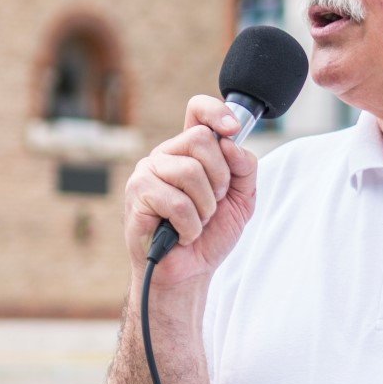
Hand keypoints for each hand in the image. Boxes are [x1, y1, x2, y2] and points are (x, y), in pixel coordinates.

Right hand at [123, 95, 258, 288]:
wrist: (189, 272)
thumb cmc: (210, 234)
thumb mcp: (242, 199)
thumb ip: (245, 168)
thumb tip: (231, 144)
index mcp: (190, 151)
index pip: (197, 111)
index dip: (216, 112)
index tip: (232, 129)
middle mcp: (167, 155)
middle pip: (201, 140)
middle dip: (220, 178)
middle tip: (214, 203)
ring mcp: (148, 172)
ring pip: (190, 171)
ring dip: (205, 207)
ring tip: (197, 222)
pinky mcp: (137, 194)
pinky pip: (177, 202)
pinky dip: (190, 226)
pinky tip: (182, 234)